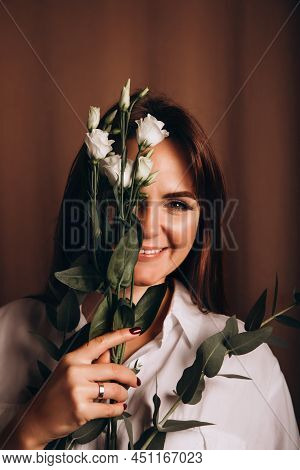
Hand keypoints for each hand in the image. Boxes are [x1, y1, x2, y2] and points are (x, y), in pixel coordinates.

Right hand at [16, 327, 141, 448]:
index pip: (100, 343)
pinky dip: (118, 409)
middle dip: (129, 376)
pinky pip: (110, 408)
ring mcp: (77, 391)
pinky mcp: (81, 410)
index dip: (120, 335)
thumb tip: (111, 352)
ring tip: (121, 397)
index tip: (135, 330)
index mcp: (73, 358)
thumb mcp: (70, 371)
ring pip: (114, 389)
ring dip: (122, 394)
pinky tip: (118, 408)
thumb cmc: (56, 393)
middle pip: (113, 369)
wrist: (37, 419)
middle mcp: (75, 372)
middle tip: (135, 381)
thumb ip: (91, 362)